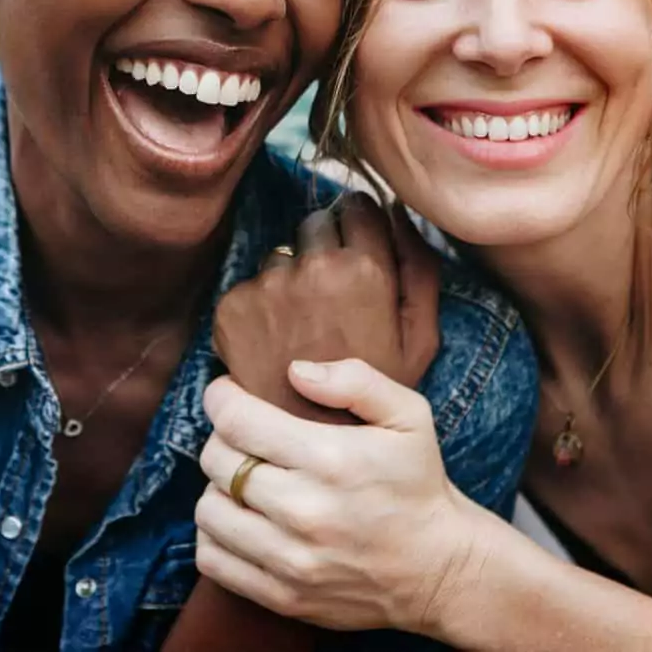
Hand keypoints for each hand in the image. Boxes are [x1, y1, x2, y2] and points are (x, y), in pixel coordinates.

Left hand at [193, 360, 493, 634]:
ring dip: (217, 488)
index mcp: (331, 459)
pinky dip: (214, 537)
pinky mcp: (284, 597)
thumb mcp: (409, 416)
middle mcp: (305, 511)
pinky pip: (213, 560)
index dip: (220, 399)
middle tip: (243, 437)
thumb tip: (295, 371)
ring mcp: (292, 560)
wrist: (441, 570)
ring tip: (243, 481)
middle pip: (216, 461)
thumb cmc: (418, 485)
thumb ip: (355, 380)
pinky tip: (240, 521)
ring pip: (207, 511)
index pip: (237, 421)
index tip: (228, 394)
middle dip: (221, 438)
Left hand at [212, 198, 439, 422]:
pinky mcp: (232, 308)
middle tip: (333, 301)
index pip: (356, 204)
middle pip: (315, 222)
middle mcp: (312, 269)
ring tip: (304, 329)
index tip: (360, 250)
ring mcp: (267, 287)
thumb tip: (399, 212)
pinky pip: (249, 286)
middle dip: (325, 248)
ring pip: (279, 255)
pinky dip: (259, 307)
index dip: (360, 225)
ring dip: (290, 278)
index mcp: (364, 270)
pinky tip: (276, 344)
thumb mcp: (419, 338)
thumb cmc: (375, 396)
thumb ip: (419, 268)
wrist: (315, 446)